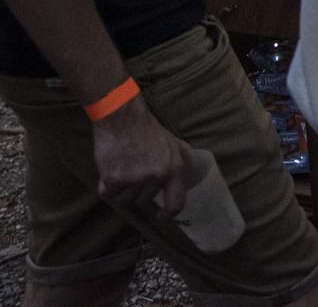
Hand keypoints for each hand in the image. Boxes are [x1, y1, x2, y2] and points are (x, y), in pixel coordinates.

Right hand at [92, 97, 190, 214]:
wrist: (123, 118)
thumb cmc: (148, 130)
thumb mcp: (174, 143)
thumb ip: (182, 159)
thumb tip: (191, 172)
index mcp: (173, 169)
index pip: (176, 203)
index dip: (168, 214)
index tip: (161, 216)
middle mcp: (154, 177)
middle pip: (145, 201)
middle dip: (140, 191)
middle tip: (135, 174)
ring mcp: (133, 179)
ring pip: (126, 200)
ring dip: (123, 191)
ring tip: (124, 170)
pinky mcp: (112, 178)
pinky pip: (109, 195)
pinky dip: (107, 188)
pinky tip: (111, 172)